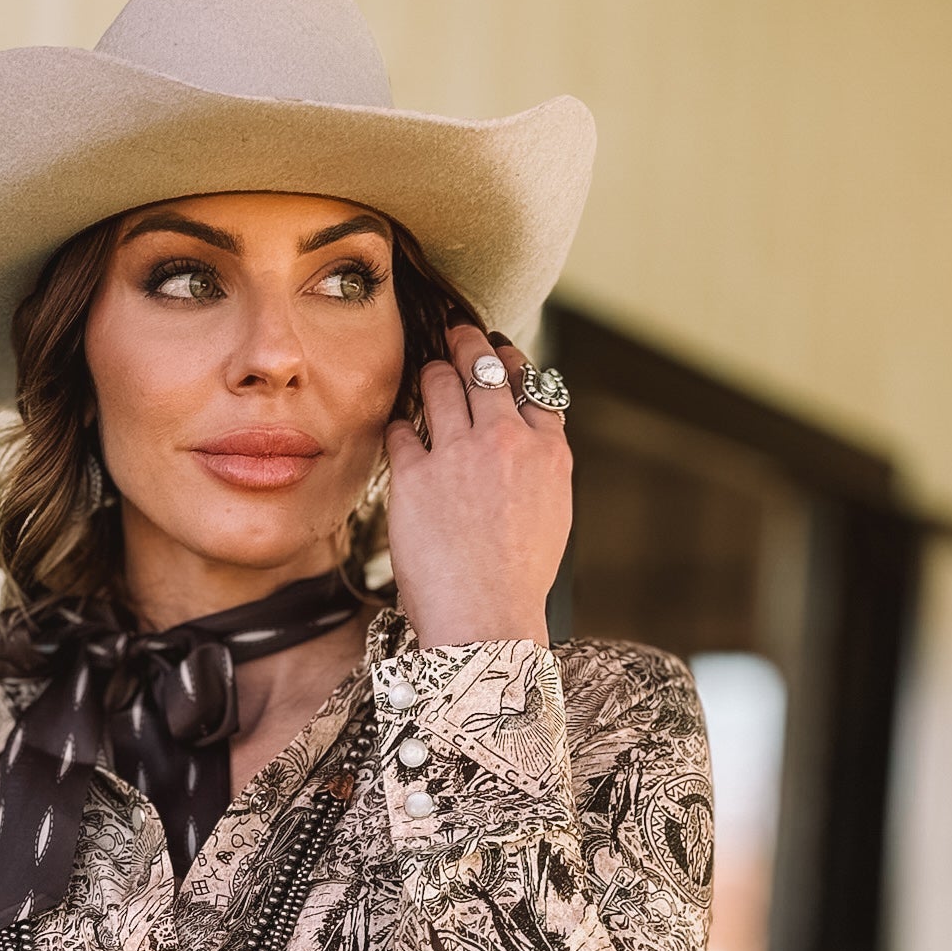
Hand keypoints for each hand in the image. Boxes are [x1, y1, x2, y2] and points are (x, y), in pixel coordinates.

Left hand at [383, 319, 571, 649]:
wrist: (485, 619)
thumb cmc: (517, 581)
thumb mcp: (552, 514)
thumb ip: (540, 465)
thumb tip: (524, 434)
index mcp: (549, 453)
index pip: (533, 385)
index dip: (513, 361)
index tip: (500, 351)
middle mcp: (507, 441)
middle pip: (485, 368)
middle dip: (468, 342)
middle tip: (456, 331)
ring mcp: (459, 454)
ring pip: (440, 383)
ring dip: (432, 373)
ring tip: (427, 370)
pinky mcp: (415, 475)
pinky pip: (400, 430)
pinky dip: (400, 427)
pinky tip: (399, 431)